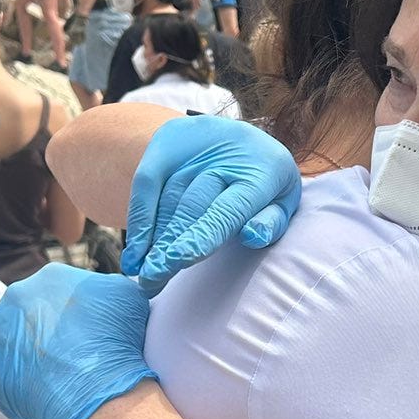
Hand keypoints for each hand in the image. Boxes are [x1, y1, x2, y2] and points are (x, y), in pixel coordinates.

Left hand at [0, 265, 157, 418]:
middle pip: (25, 310)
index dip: (68, 312)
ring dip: (15, 348)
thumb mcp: (128, 296)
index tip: (81, 332)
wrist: (94, 387)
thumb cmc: (115, 342)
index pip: (55, 291)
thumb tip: (102, 293)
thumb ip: (108, 288)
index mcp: (50, 276)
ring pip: (1, 335)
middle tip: (62, 353)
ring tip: (41, 372)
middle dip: (39, 328)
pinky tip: (20, 385)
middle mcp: (15, 295)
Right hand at [122, 115, 301, 294]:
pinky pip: (146, 184)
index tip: (177, 262)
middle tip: (152, 280)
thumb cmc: (265, 182)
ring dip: (154, 237)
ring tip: (144, 271)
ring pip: (168, 198)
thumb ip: (271, 222)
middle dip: (170, 245)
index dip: (200, 236)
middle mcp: (226, 155)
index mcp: (263, 172)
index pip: (227, 209)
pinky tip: (136, 250)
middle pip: (192, 206)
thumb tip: (252, 236)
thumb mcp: (283, 201)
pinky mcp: (168, 143)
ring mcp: (194, 147)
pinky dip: (140, 219)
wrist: (241, 138)